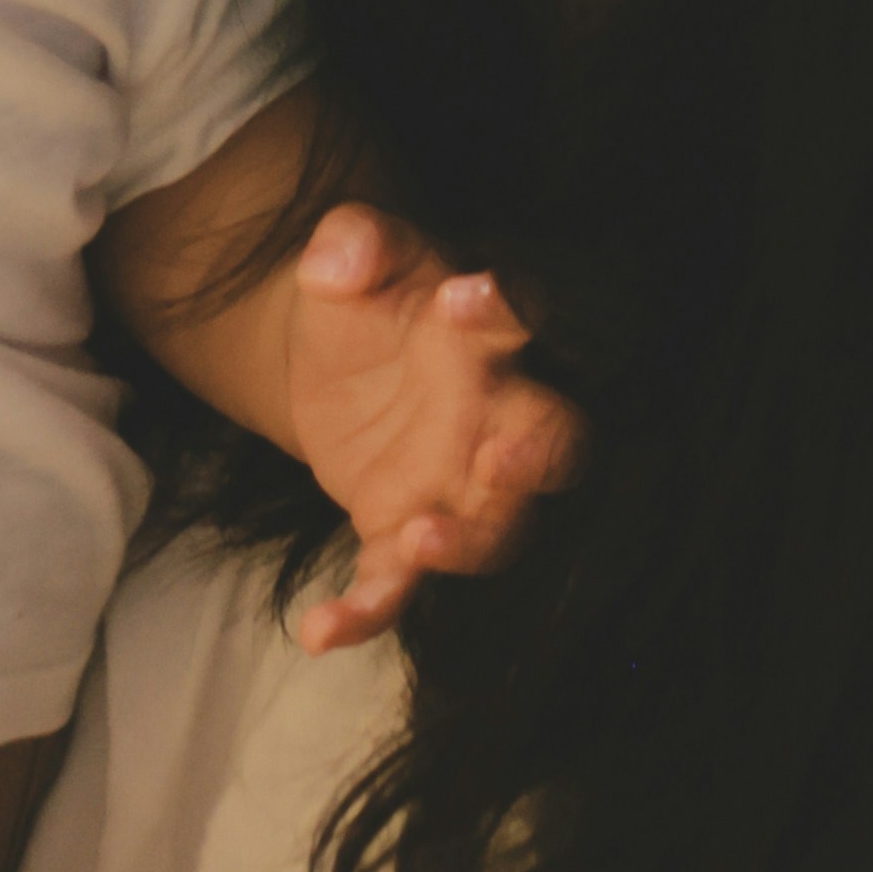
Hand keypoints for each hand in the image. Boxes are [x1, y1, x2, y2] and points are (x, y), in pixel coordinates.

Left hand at [286, 207, 579, 652]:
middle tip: (501, 459)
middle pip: (552, 446)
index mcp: (485, 336)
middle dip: (537, 459)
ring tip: (417, 538)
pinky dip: (366, 612)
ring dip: (465, 543)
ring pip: (494, 531)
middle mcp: (492, 417)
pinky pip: (397, 586)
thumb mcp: (352, 254)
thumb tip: (338, 259)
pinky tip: (320, 629)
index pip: (526, 318)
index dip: (512, 308)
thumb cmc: (368, 298)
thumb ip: (353, 241)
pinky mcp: (401, 534)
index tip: (473, 294)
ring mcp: (455, 486)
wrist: (335, 359)